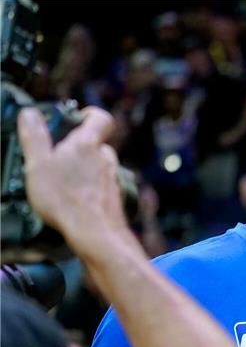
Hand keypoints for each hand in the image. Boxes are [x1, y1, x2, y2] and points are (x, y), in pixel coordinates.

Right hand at [17, 107, 132, 258]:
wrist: (96, 233)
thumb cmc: (66, 199)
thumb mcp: (38, 163)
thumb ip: (34, 136)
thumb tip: (30, 113)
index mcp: (87, 144)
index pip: (101, 118)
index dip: (90, 114)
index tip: (75, 117)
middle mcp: (105, 159)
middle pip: (96, 144)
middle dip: (78, 148)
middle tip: (56, 158)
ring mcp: (113, 179)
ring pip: (99, 166)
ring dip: (84, 170)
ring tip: (63, 182)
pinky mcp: (115, 198)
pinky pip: (102, 187)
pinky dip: (90, 189)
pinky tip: (75, 200)